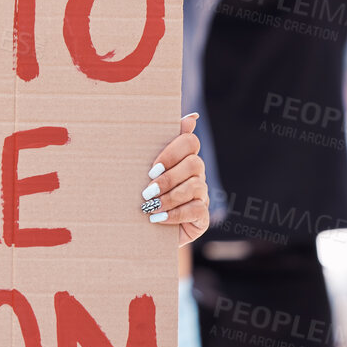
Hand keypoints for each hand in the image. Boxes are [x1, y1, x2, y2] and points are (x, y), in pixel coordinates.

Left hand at [141, 113, 207, 243]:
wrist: (144, 228)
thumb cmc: (144, 192)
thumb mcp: (145, 169)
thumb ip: (159, 141)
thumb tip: (192, 117)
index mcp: (183, 157)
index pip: (189, 142)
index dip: (172, 153)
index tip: (151, 169)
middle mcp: (196, 174)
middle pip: (194, 164)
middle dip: (168, 178)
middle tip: (146, 192)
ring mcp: (202, 195)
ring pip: (195, 187)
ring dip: (169, 198)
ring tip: (149, 207)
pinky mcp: (202, 217)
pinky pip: (197, 210)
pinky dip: (175, 215)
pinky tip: (158, 218)